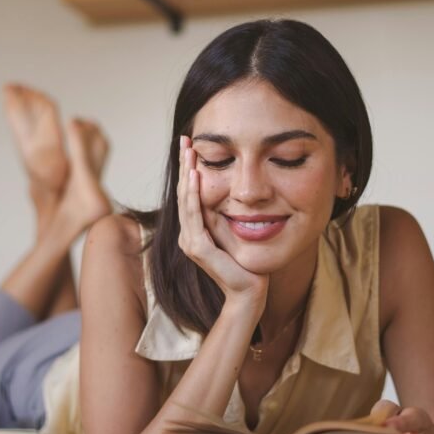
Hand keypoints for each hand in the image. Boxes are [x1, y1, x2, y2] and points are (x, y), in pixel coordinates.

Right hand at [177, 136, 268, 305]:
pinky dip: (193, 194)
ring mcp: (190, 242)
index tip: (191, 145)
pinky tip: (195, 176)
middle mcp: (188, 235)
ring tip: (189, 152)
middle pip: (184, 193)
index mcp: (195, 231)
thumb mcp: (235, 233)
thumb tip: (231, 191)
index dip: (189, 169)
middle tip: (185, 139)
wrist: (249, 294)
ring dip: (187, 174)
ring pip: (186, 200)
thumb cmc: (246, 266)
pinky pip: (194, 215)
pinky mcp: (198, 248)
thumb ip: (226, 217)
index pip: (189, 194)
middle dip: (184, 165)